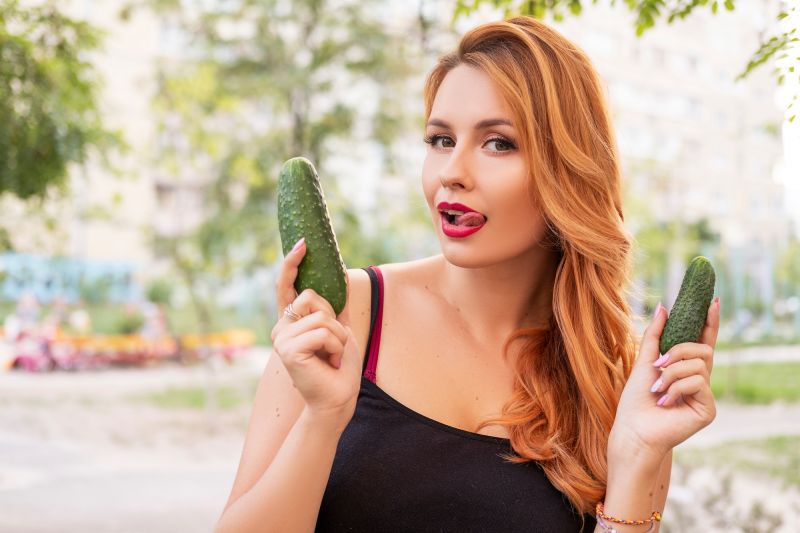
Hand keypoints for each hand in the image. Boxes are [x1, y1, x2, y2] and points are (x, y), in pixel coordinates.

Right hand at [270, 238, 361, 428]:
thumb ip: (336, 307)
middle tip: (332, 346)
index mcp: (291, 323)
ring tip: (332, 356)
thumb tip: (343, 274)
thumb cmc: (339, 367)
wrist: (337, 399)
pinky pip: (322, 331)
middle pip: (312, 297)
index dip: (292, 263)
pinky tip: (329, 362)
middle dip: (333, 318)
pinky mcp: (288, 349)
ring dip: (337, 336)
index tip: (302, 243)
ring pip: (321, 316)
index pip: (286, 286)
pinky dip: (335, 346)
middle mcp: (281, 328)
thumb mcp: (340, 330)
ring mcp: (281, 339)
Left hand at [609, 298, 719, 463]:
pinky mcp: (708, 408)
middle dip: (678, 352)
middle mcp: (699, 380)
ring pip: (699, 365)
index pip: (702, 341)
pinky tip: (666, 402)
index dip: (709, 322)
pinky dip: (676, 388)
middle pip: (703, 349)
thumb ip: (655, 335)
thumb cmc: (636, 399)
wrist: (634, 428)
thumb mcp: (645, 361)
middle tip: (658, 365)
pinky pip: (698, 383)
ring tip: (658, 390)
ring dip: (671, 374)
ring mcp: (705, 394)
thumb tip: (663, 307)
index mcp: (685, 368)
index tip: (713, 301)